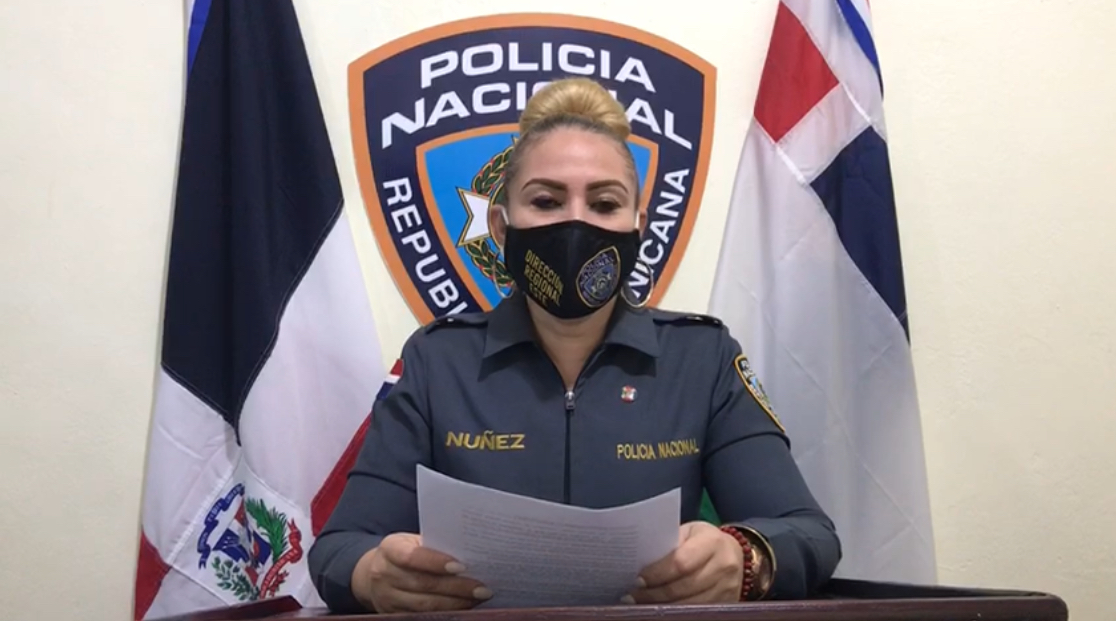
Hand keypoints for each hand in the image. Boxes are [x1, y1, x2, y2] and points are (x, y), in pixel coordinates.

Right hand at [352, 533, 491, 612]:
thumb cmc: (404, 552)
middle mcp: (384, 574)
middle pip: (423, 584)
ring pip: (425, 604)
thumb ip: (434, 545)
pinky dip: (447, 612)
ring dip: (456, 603)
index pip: (412, 556)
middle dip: (457, 587)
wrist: (375, 573)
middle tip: (483, 588)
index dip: (436, 562)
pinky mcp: (393, 614)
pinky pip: (423, 616)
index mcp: (389, 548)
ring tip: (478, 597)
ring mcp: (387, 597)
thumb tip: (471, 551)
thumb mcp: (412, 541)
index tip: (462, 566)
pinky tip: (464, 606)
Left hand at [627, 521, 743, 604]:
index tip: (637, 580)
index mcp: (712, 542)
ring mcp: (728, 588)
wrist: (736, 554)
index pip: (680, 562)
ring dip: (662, 607)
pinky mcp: (728, 603)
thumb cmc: (704, 540)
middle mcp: (724, 566)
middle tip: (631, 596)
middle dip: (654, 594)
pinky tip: (661, 610)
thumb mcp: (690, 533)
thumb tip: (639, 562)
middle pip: (683, 587)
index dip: (657, 573)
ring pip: (690, 604)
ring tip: (641, 605)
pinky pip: (698, 612)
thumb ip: (670, 545)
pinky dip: (677, 613)